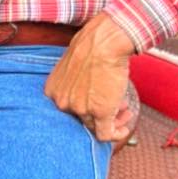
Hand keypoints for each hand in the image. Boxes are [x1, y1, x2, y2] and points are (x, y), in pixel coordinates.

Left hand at [44, 14, 136, 141]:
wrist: (103, 44)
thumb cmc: (90, 49)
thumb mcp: (72, 68)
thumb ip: (73, 84)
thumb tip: (85, 91)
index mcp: (52, 92)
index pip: (68, 110)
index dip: (87, 108)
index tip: (99, 101)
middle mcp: (62, 103)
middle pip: (82, 119)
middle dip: (101, 114)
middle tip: (117, 107)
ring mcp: (80, 109)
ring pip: (95, 127)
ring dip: (113, 121)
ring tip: (124, 110)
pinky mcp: (99, 112)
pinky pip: (105, 134)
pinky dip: (116, 134)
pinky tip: (124, 128)